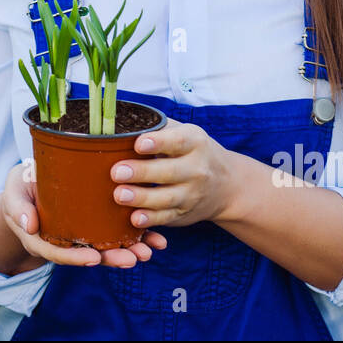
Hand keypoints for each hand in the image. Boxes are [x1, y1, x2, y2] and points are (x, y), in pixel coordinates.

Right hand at [2, 160, 166, 268]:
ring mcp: (82, 235)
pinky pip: (117, 234)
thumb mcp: (13, 194)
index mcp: (42, 239)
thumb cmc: (20, 189)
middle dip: (112, 258)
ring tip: (149, 250)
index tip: (93, 258)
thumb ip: (18, 208)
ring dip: (129, 250)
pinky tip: (157, 238)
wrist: (29, 186)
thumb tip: (28, 225)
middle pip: (89, 255)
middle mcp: (65, 242)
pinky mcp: (96, 225)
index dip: (76, 257)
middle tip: (133, 258)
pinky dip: (137, 236)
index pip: (59, 253)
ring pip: (106, 248)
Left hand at [111, 118, 235, 228]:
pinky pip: (167, 217)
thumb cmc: (191, 152)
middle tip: (117, 172)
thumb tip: (120, 123)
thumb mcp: (184, 133)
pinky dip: (151, 219)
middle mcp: (197, 169)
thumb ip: (158, 128)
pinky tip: (135, 218)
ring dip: (142, 198)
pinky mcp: (184, 213)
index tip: (138, 144)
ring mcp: (191, 194)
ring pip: (167, 198)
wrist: (226, 185)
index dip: (158, 142)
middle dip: (142, 172)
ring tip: (119, 194)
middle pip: (169, 171)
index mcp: (195, 142)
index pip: (178, 141)